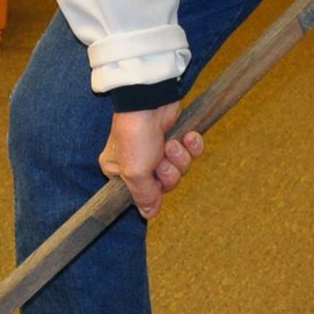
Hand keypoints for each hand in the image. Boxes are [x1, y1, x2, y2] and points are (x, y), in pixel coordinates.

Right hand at [102, 104, 203, 218]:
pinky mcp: (175, 134)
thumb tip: (148, 214)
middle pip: (165, 183)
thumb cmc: (135, 135)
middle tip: (163, 161)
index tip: (155, 183)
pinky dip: (192, 145)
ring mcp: (158, 147)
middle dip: (170, 173)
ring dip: (180, 158)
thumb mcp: (135, 173)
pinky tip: (188, 137)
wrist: (150, 99)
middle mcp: (138, 161)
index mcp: (120, 171)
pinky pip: (191, 150)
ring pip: (180, 167)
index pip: (142, 194)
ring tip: (172, 144)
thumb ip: (144, 196)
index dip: (154, 192)